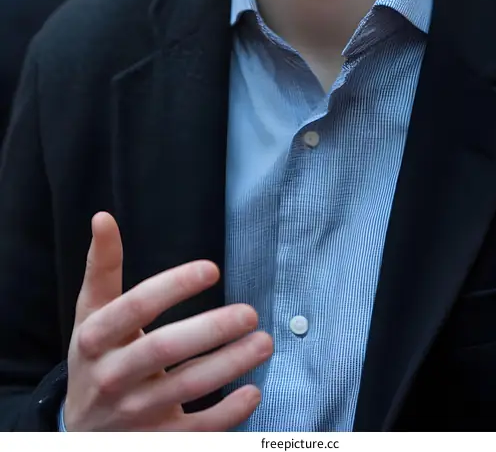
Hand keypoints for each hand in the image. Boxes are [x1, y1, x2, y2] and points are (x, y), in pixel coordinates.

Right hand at [64, 212, 271, 430]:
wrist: (80, 428)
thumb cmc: (95, 355)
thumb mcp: (90, 312)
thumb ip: (102, 266)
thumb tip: (102, 217)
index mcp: (95, 338)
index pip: (136, 307)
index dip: (174, 286)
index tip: (213, 269)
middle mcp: (112, 376)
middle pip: (164, 350)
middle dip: (211, 330)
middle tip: (250, 312)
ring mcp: (135, 413)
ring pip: (186, 388)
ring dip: (230, 365)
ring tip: (264, 342)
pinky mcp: (156, 440)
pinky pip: (196, 430)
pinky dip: (228, 414)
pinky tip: (254, 391)